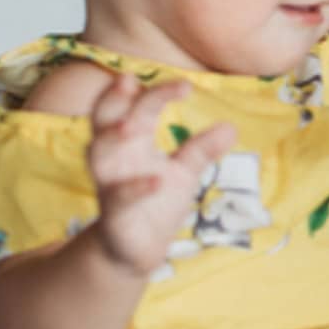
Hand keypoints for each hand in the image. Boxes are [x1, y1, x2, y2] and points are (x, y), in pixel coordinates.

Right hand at [85, 74, 236, 275]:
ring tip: (131, 124)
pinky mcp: (113, 214)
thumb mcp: (185, 172)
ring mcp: (110, 184)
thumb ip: (201, 150)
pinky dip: (135, 187)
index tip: (186, 86)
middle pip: (104, 120)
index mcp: (131, 141)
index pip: (137, 106)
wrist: (141, 249)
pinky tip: (157, 179)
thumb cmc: (157, 200)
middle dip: (111, 100)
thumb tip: (231, 127)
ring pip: (98, 154)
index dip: (156, 93)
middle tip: (126, 80)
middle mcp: (115, 157)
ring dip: (111, 138)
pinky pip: (119, 197)